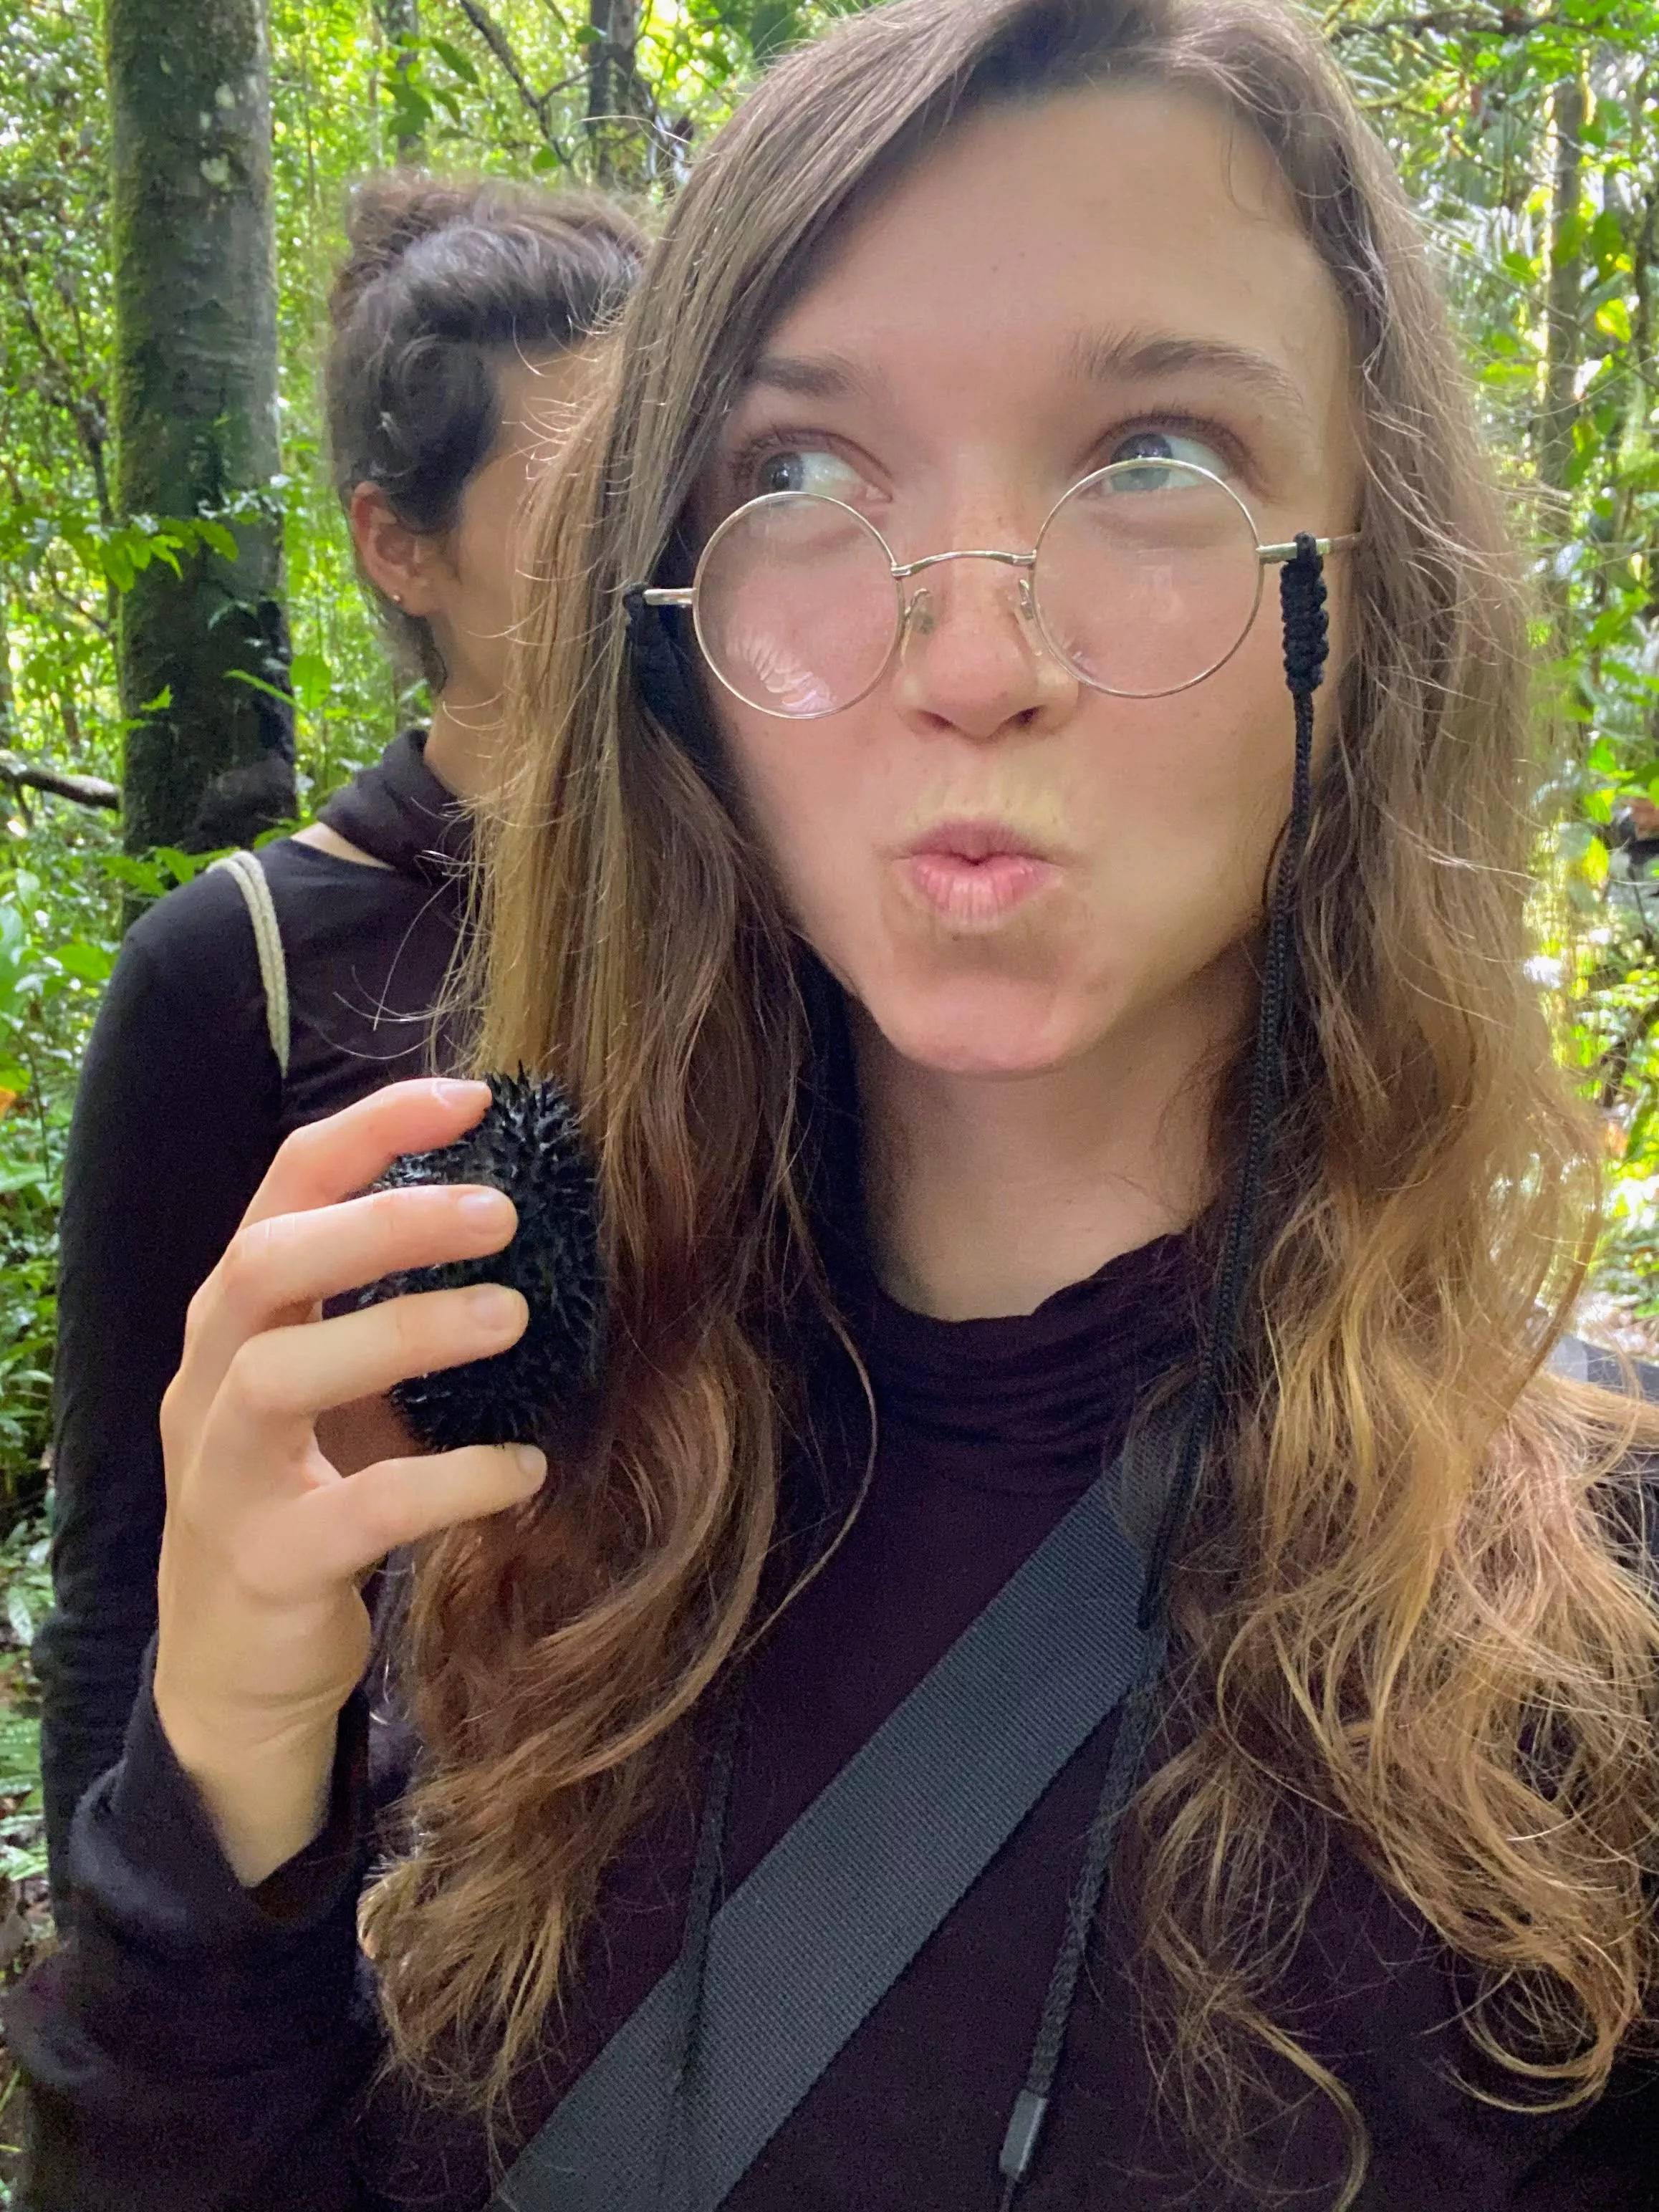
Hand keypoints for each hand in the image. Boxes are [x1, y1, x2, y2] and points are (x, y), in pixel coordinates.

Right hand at [153, 1078, 545, 1883]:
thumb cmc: (306, 1500)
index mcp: (237, 1320)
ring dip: (405, 1332)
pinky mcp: (266, 1566)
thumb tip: (526, 1228)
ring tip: (514, 1317)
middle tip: (503, 1211)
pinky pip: (359, 1511)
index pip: (285, 1189)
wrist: (234, 1672)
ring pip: (285, 1373)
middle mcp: (211, 1380)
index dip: (372, 1131)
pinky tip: (526, 1469)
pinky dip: (451, 1481)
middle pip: (268, 1262)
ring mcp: (224, 1475)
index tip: (473, 1097)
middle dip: (384, 1222)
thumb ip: (394, 1314)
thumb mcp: (340, 1396)